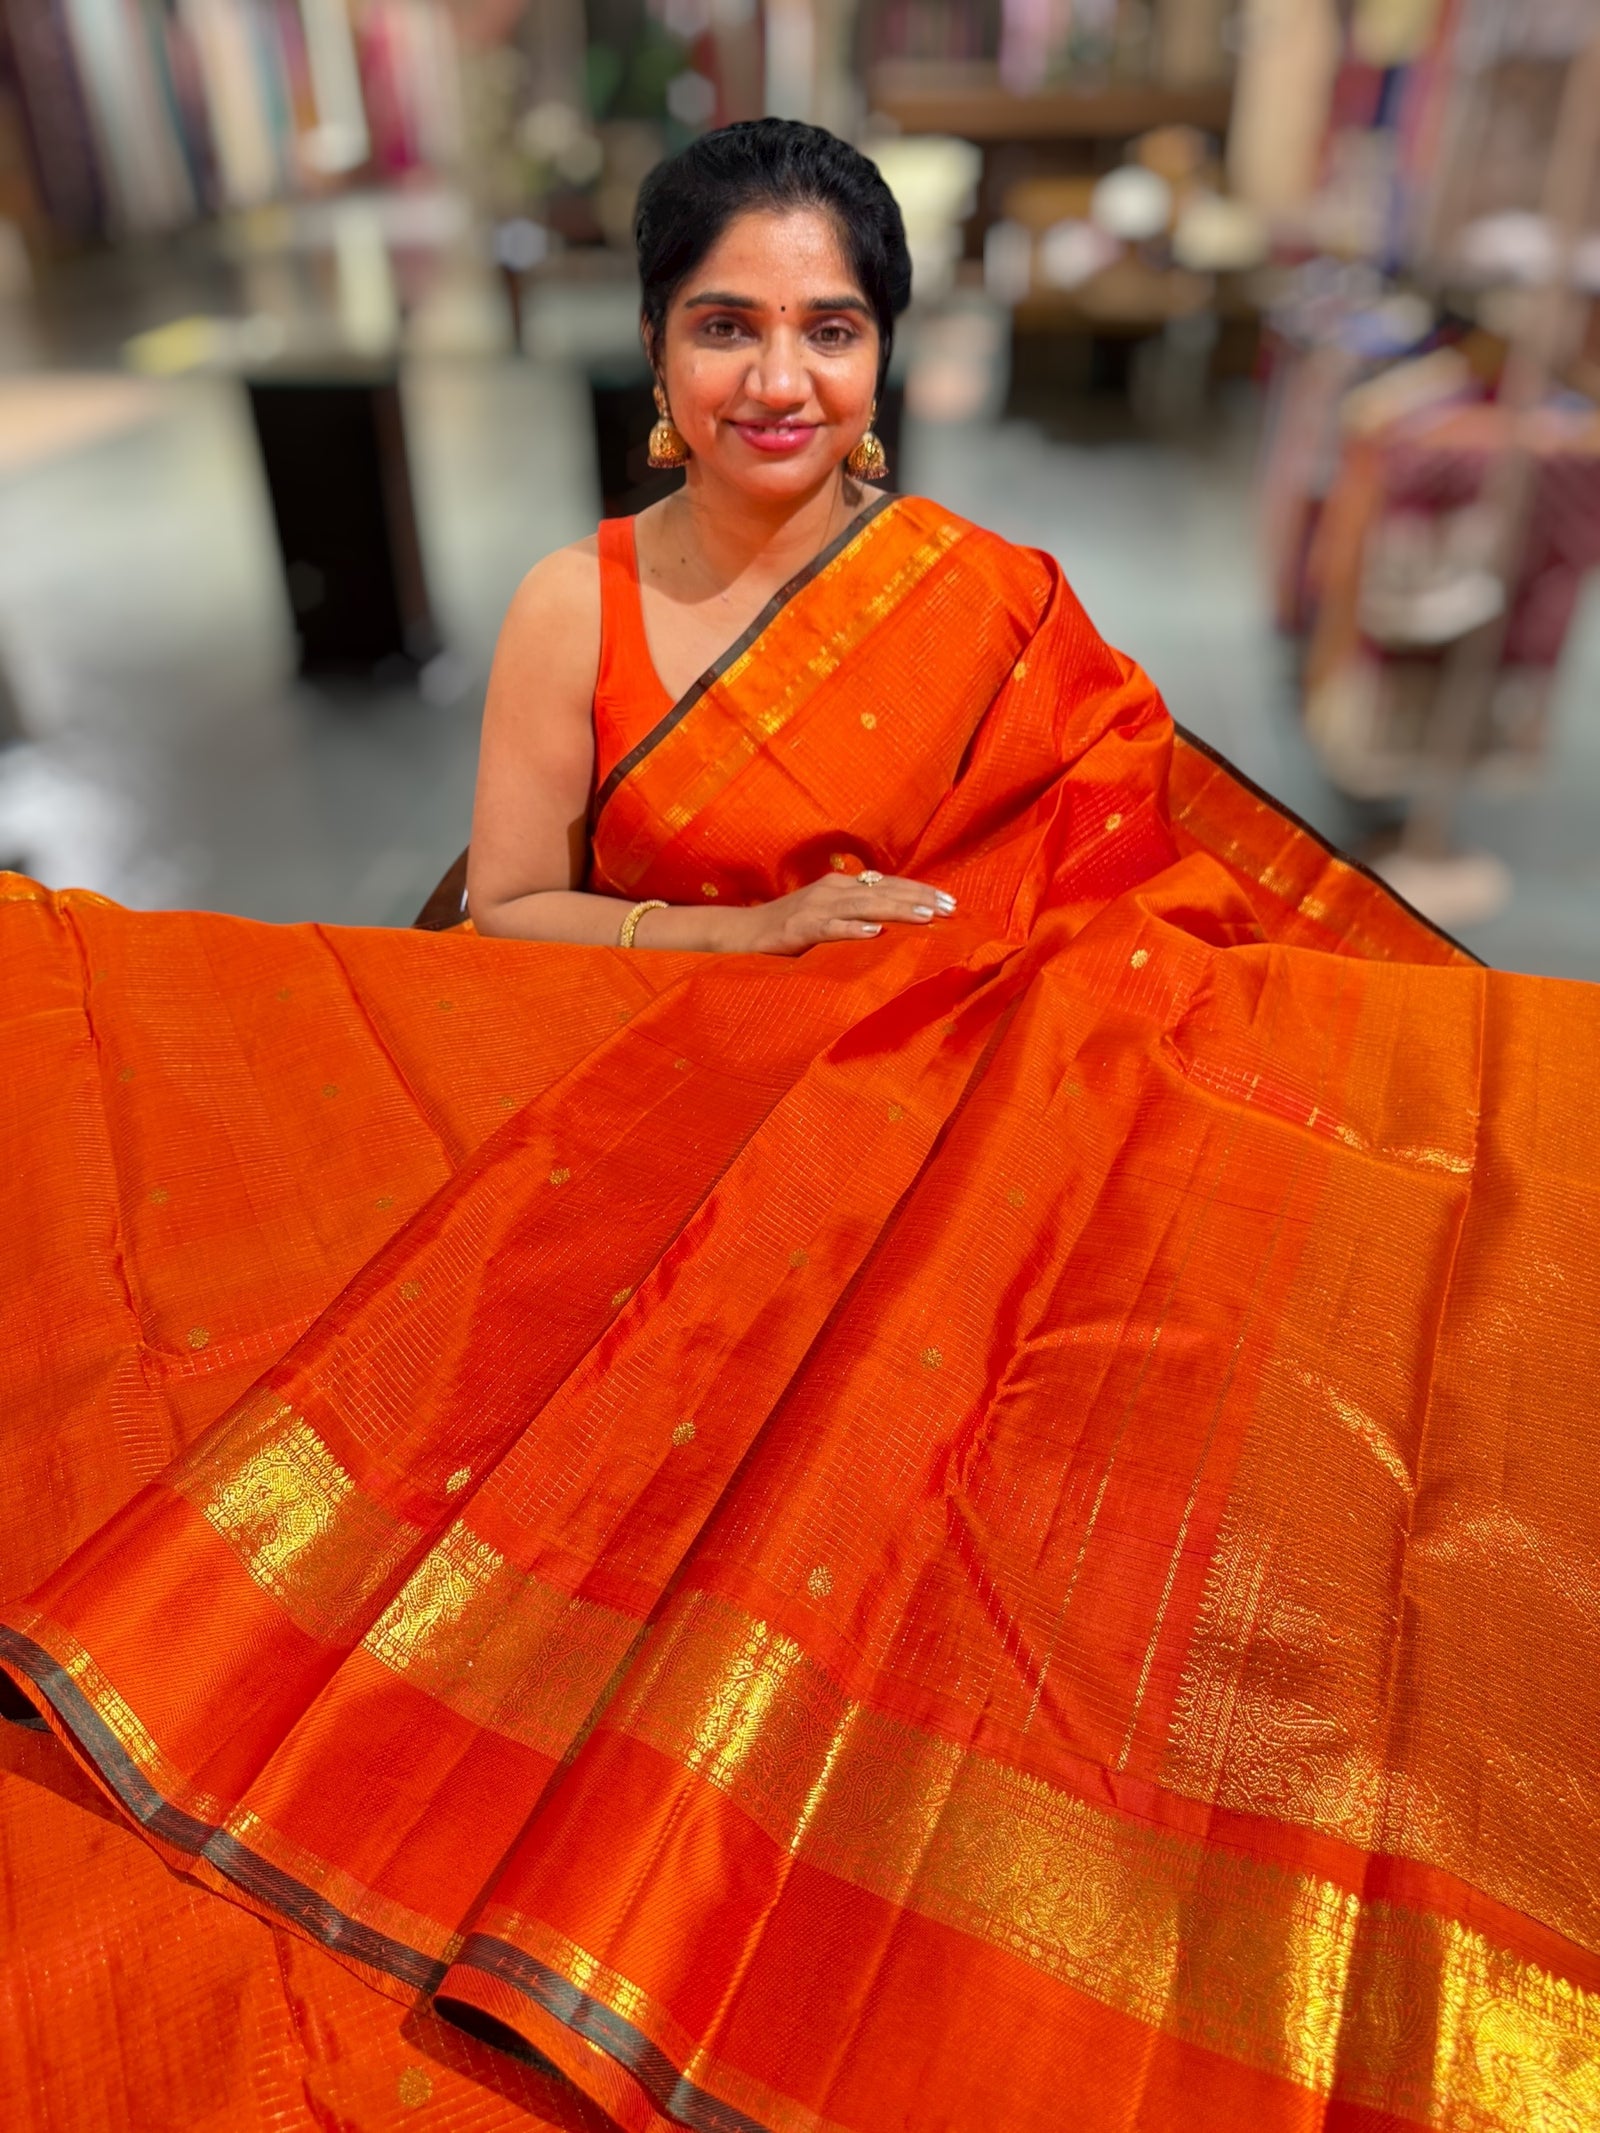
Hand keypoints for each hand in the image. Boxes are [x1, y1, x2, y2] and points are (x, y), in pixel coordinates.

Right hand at [731, 873, 956, 956]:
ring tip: (926, 917)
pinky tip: (875, 933)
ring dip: (897, 910)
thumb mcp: (828, 915)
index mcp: (842, 886)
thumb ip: (857, 914)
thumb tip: (896, 924)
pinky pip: (831, 928)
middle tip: (950, 908)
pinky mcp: (800, 928)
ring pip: (864, 906)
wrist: (742, 932)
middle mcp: (833, 890)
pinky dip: (853, 930)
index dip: (920, 891)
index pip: (889, 884)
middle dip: (919, 899)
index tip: (950, 901)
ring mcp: (816, 907)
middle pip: (884, 891)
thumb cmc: (789, 928)